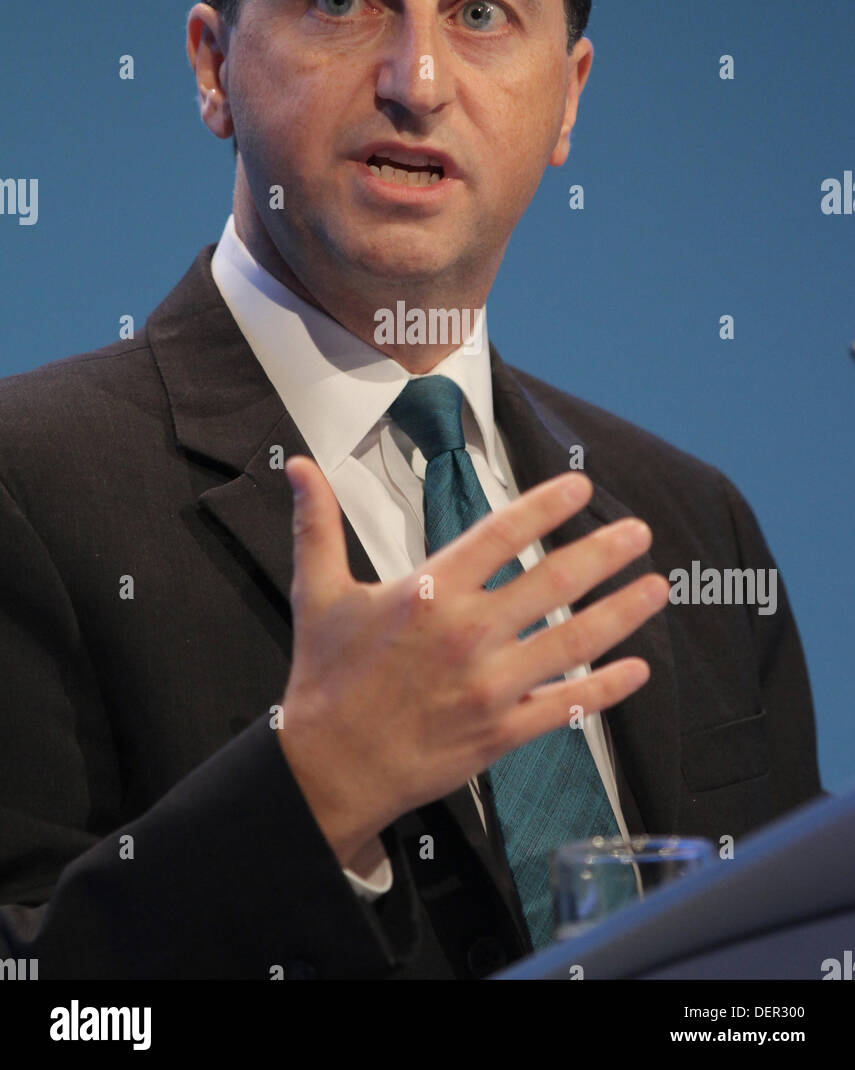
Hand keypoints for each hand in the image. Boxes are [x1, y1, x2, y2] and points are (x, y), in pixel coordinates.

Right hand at [277, 457, 668, 868]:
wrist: (326, 769)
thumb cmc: (325, 678)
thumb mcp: (316, 593)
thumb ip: (317, 525)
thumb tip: (296, 465)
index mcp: (428, 591)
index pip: (502, 533)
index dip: (547, 505)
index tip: (582, 486)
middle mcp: (467, 633)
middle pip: (554, 581)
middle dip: (605, 551)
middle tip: (639, 532)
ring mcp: (489, 686)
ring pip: (573, 641)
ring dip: (621, 611)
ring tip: (657, 586)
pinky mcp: (500, 732)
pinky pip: (565, 707)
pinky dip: (606, 688)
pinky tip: (636, 670)